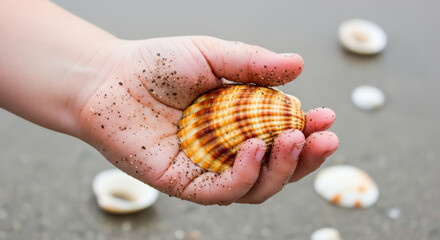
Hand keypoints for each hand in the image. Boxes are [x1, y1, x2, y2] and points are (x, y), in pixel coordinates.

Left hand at [76, 36, 338, 204]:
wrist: (106, 79)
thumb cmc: (156, 65)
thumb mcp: (210, 54)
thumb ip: (252, 64)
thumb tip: (298, 65)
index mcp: (238, 122)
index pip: (282, 134)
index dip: (308, 130)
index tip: (327, 118)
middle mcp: (227, 150)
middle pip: (277, 168)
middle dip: (305, 158)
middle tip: (322, 138)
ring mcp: (207, 169)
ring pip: (257, 186)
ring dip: (281, 169)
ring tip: (291, 140)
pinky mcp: (184, 183)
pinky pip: (222, 191)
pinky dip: (244, 175)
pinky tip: (254, 149)